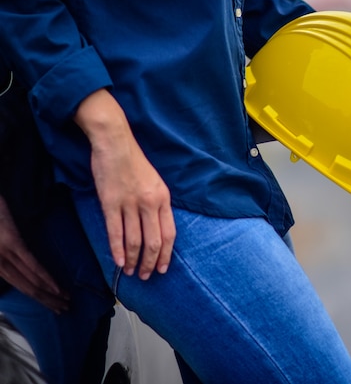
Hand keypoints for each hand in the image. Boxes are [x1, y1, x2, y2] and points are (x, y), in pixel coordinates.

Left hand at [0, 196, 69, 312]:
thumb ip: (9, 256)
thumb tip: (25, 265)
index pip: (20, 286)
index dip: (38, 298)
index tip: (54, 306)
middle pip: (26, 287)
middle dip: (46, 301)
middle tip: (64, 310)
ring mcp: (5, 254)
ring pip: (29, 280)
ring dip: (49, 294)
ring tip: (66, 301)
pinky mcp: (12, 243)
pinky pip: (31, 265)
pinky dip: (45, 278)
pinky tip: (57, 288)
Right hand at [74, 89, 175, 280]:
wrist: (115, 143)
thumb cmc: (135, 163)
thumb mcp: (155, 182)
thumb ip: (158, 204)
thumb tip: (158, 228)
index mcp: (163, 198)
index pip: (169, 234)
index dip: (166, 254)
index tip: (162, 268)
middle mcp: (150, 203)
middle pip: (154, 241)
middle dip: (150, 262)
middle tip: (146, 276)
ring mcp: (130, 203)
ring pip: (134, 240)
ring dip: (133, 260)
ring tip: (131, 271)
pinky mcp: (111, 203)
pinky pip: (115, 232)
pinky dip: (117, 250)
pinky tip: (118, 261)